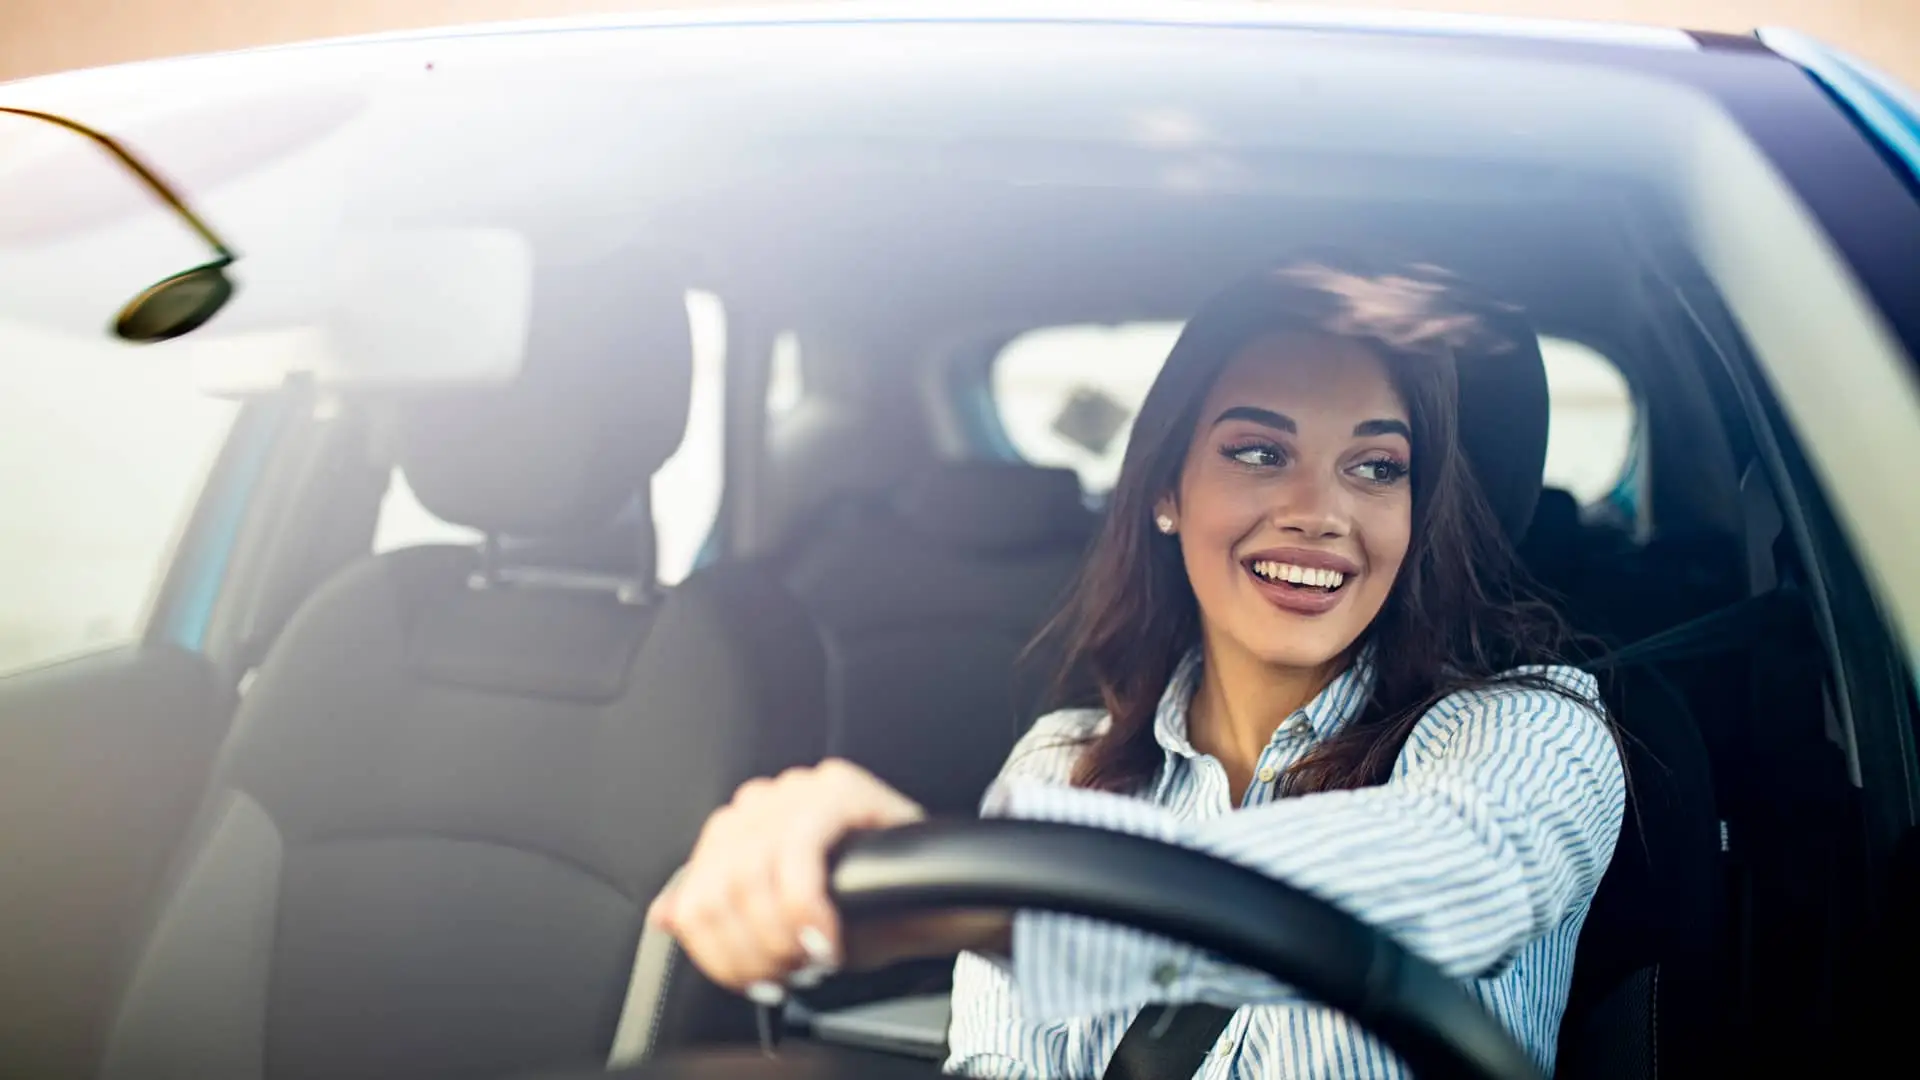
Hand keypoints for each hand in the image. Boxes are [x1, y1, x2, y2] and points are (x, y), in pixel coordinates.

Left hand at [646, 758, 927, 992]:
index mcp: (740, 828)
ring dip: (780, 937)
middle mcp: (763, 801)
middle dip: (752, 951)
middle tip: (789, 977)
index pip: (695, 892)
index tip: (754, 982)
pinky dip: (807, 909)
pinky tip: (828, 938)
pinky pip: (799, 855)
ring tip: (812, 959)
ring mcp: (800, 789)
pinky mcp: (839, 789)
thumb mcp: (780, 922)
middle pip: (718, 889)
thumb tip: (666, 916)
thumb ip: (722, 914)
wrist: (937, 900)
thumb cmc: (863, 910)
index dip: (719, 951)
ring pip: (751, 875)